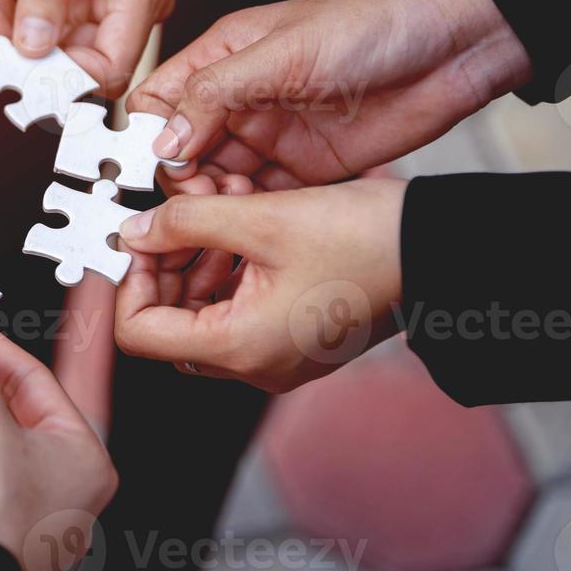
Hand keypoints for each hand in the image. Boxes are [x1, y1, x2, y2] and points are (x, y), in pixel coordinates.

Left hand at [114, 178, 407, 392]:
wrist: (442, 249)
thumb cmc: (367, 239)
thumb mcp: (261, 216)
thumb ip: (186, 222)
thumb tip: (134, 231)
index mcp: (240, 347)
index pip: (138, 333)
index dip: (128, 281)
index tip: (140, 237)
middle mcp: (255, 364)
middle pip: (169, 321)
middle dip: (167, 261)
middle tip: (181, 214)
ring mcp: (276, 356)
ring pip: (202, 309)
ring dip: (199, 256)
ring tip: (221, 206)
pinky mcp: (294, 337)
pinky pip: (238, 307)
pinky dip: (231, 265)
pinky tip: (246, 220)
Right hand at [129, 0, 531, 189]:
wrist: (458, 47)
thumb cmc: (375, 23)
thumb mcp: (286, 50)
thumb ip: (217, 93)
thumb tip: (164, 139)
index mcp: (223, 59)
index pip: (158, 102)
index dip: (148, 136)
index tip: (158, 165)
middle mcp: (240, 100)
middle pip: (181, 151)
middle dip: (183, 178)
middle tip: (203, 194)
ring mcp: (272, 136)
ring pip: (217, 181)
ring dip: (217, 201)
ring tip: (234, 206)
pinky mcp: (306, 170)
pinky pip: (261, 201)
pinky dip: (252, 215)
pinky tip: (259, 218)